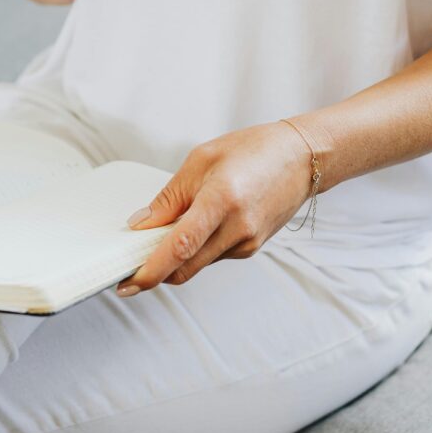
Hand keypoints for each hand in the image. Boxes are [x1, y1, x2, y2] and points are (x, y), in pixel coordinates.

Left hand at [117, 122, 317, 295]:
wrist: (303, 158)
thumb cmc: (253, 150)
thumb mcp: (202, 160)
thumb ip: (170, 197)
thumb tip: (142, 224)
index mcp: (221, 200)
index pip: (181, 246)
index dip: (152, 269)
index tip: (129, 282)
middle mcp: (237, 228)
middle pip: (185, 268)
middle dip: (155, 274)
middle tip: (129, 273)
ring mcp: (247, 242)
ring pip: (197, 264)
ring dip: (175, 259)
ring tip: (164, 235)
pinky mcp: (251, 248)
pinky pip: (213, 256)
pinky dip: (196, 250)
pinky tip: (196, 228)